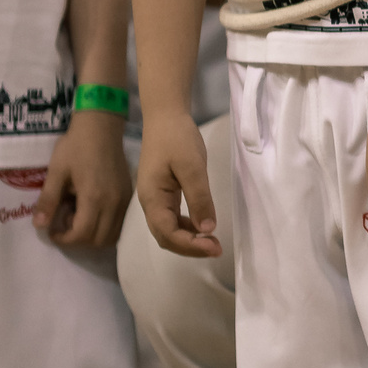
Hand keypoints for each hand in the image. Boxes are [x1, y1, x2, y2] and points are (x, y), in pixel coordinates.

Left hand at [37, 109, 134, 247]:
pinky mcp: (128, 195)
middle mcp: (114, 203)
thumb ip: (48, 200)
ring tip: (78, 218)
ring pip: (112, 235)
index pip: (82, 234)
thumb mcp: (56, 172)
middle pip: (99, 240)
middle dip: (78, 240)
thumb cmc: (75, 147)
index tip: (51, 231)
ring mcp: (124, 200)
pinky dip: (105, 226)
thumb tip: (38, 225)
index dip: (64, 239)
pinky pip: (119, 222)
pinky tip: (92, 210)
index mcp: (94, 197)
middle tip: (64, 224)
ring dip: (93, 236)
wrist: (101, 127)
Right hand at [137, 119, 220, 258]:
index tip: (213, 247)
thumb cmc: (177, 139)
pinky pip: (172, 218)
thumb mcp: (192, 166)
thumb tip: (207, 229)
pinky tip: (203, 226)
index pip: (167, 233)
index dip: (189, 245)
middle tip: (216, 249)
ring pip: (168, 230)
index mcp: (152, 198)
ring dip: (189, 239)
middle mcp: (150, 203)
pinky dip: (187, 227)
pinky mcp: (163, 194)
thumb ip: (199, 198)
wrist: (165, 118)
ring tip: (213, 242)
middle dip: (190, 247)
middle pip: (166, 237)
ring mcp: (156, 199)